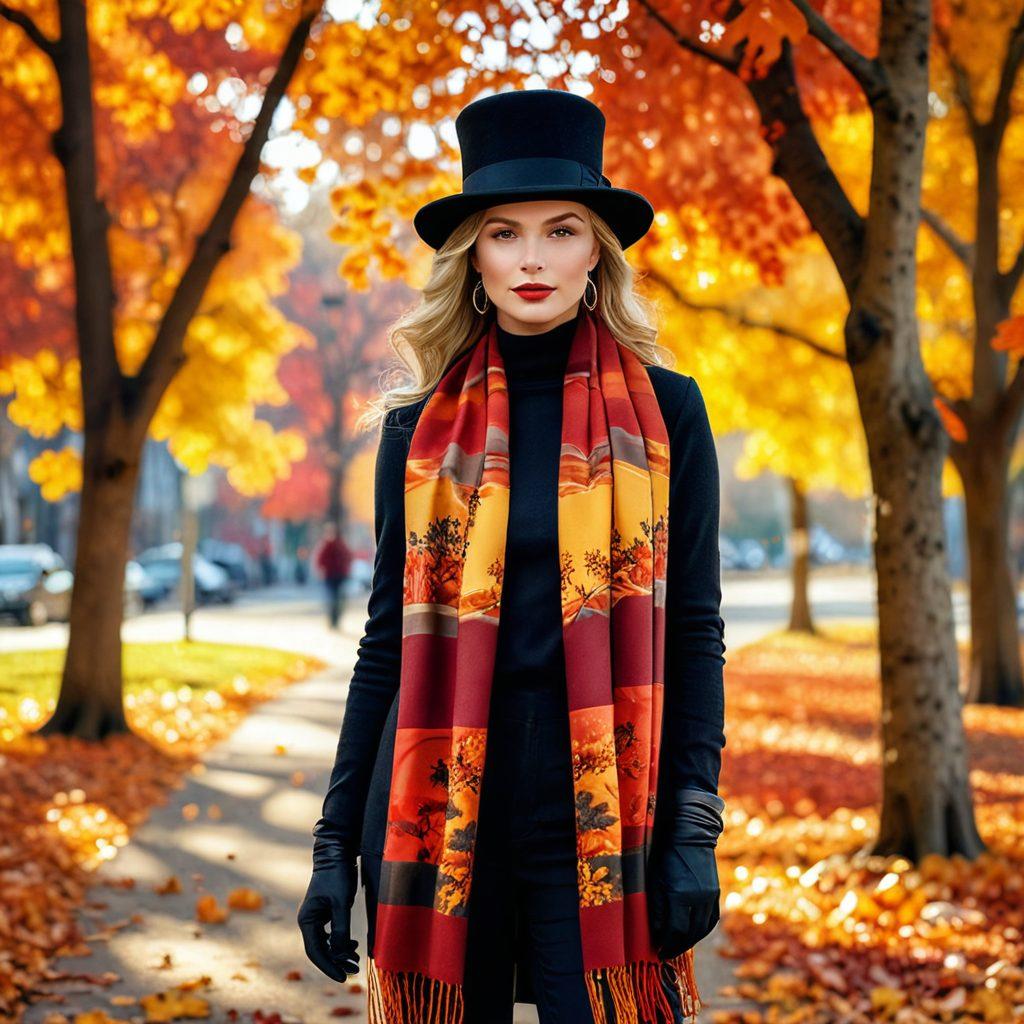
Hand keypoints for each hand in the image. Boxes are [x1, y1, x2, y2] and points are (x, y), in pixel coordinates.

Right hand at [296, 818, 360, 982]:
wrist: (338, 854)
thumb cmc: (337, 875)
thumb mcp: (340, 903)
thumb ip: (340, 928)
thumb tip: (339, 953)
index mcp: (307, 920)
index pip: (315, 951)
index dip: (328, 967)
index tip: (343, 977)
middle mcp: (310, 921)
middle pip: (321, 950)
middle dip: (337, 962)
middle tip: (354, 970)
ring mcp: (318, 918)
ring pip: (327, 944)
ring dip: (340, 953)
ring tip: (356, 960)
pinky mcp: (327, 913)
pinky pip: (332, 935)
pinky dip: (342, 942)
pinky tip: (353, 945)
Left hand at [647, 789, 724, 959]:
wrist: (689, 831)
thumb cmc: (665, 852)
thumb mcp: (654, 878)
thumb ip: (655, 906)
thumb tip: (657, 931)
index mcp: (681, 894)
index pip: (676, 930)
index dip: (667, 944)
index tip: (659, 951)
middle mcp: (699, 898)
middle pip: (691, 933)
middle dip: (678, 945)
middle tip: (667, 952)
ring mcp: (710, 895)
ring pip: (703, 928)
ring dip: (691, 939)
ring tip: (679, 944)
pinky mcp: (715, 891)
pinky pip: (711, 918)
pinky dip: (702, 928)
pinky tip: (693, 931)